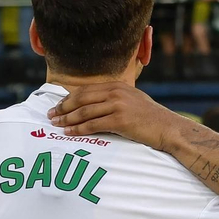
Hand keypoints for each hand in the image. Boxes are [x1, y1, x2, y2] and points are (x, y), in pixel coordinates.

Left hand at [48, 81, 179, 146]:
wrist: (168, 128)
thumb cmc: (150, 118)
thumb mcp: (133, 100)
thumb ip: (115, 98)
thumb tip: (95, 104)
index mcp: (117, 86)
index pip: (86, 90)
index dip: (69, 98)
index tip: (57, 106)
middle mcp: (116, 93)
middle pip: (81, 99)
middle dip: (63, 108)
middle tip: (51, 116)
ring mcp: (118, 105)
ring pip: (84, 112)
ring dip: (67, 119)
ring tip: (56, 125)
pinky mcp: (120, 120)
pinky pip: (93, 125)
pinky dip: (79, 129)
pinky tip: (70, 133)